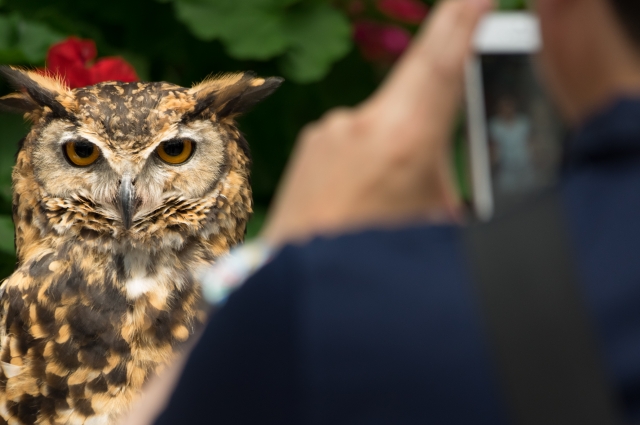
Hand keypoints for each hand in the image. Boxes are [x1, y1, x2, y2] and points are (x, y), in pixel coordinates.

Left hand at [261, 0, 492, 246]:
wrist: (300, 283)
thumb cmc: (373, 259)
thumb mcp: (433, 228)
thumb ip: (455, 195)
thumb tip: (465, 195)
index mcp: (403, 139)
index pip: (442, 63)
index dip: (464, 21)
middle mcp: (359, 123)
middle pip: (415, 86)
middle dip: (440, 83)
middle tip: (445, 105)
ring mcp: (329, 131)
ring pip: (384, 125)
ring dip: (396, 154)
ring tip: (384, 207)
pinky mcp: (310, 144)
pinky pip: (352, 141)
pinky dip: (366, 164)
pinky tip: (358, 201)